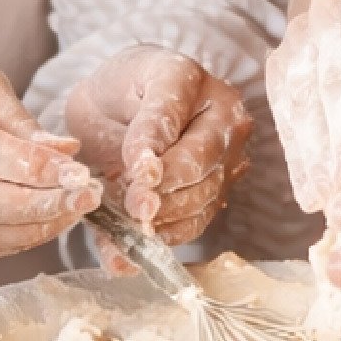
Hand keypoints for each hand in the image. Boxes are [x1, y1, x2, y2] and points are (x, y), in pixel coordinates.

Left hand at [66, 48, 253, 273]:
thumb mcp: (118, 89)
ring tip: (128, 225)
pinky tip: (129, 252)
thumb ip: (139, 128)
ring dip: (161, 219)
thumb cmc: (119, 89)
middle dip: (162, 192)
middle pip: (200, 167)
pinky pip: (193, 224)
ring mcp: (224, 162)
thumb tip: (147, 175)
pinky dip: (161, 240)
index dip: (157, 153)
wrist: (116, 104)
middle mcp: (224, 125)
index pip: (179, 121)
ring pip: (200, 200)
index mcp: (200, 88)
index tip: (137, 174)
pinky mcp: (211, 194)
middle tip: (132, 206)